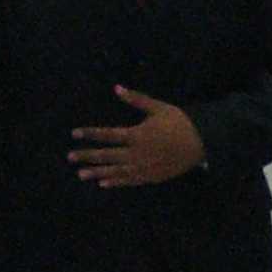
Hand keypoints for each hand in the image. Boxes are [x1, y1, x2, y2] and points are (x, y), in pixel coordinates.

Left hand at [68, 86, 206, 187]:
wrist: (201, 142)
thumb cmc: (179, 122)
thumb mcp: (158, 107)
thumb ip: (136, 100)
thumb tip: (116, 88)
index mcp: (136, 135)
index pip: (107, 135)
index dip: (90, 133)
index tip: (74, 134)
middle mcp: (136, 153)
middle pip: (107, 155)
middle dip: (87, 156)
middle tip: (69, 157)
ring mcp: (143, 167)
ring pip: (115, 171)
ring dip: (96, 172)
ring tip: (80, 174)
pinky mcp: (150, 177)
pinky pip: (129, 181)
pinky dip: (115, 182)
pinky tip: (103, 183)